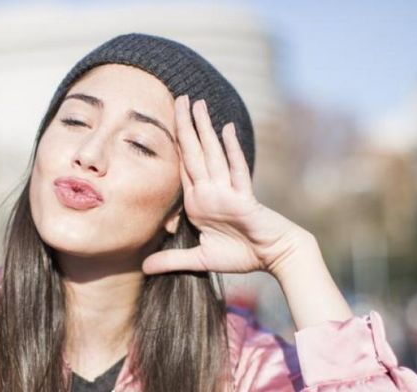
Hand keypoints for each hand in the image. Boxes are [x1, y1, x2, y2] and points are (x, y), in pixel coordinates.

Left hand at [142, 95, 307, 275]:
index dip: (173, 145)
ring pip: (213, 155)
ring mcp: (228, 193)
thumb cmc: (241, 254)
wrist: (273, 257)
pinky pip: (237, 172)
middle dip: (185, 126)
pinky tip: (226, 130)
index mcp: (198, 203)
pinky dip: (232, 150)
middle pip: (194, 154)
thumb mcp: (199, 259)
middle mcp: (211, 192)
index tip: (165, 122)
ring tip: (198, 104)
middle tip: (178, 98)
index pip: (182, 168)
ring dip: (204, 130)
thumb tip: (143, 268)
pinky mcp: (244, 199)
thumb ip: (172, 259)